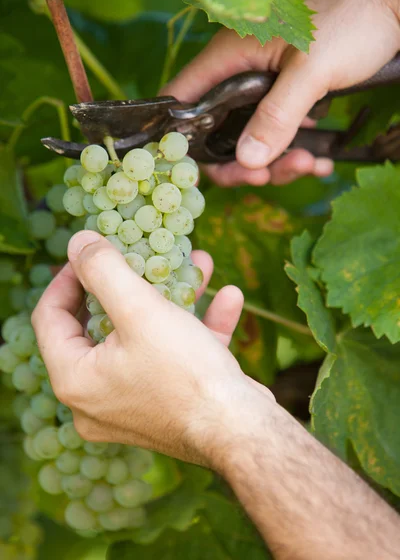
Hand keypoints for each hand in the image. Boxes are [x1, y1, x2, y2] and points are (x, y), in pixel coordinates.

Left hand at [32, 230, 274, 467]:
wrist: (242, 432)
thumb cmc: (185, 373)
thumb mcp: (141, 311)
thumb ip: (104, 271)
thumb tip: (78, 242)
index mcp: (76, 380)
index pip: (50, 318)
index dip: (68, 277)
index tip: (91, 252)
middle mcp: (97, 399)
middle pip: (101, 326)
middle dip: (133, 283)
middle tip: (143, 255)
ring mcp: (134, 405)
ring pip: (145, 339)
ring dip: (174, 300)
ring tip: (198, 265)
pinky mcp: (169, 407)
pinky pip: (175, 360)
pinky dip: (197, 329)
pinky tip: (228, 299)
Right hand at [162, 0, 399, 186]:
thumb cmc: (352, 18)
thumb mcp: (311, 72)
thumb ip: (276, 116)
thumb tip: (246, 161)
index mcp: (231, 57)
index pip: (184, 99)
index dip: (182, 137)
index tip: (204, 170)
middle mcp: (241, 73)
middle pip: (219, 130)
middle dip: (241, 162)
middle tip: (266, 177)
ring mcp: (265, 86)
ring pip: (253, 137)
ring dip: (277, 160)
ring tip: (310, 164)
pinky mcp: (289, 96)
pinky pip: (281, 131)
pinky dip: (296, 150)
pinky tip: (320, 160)